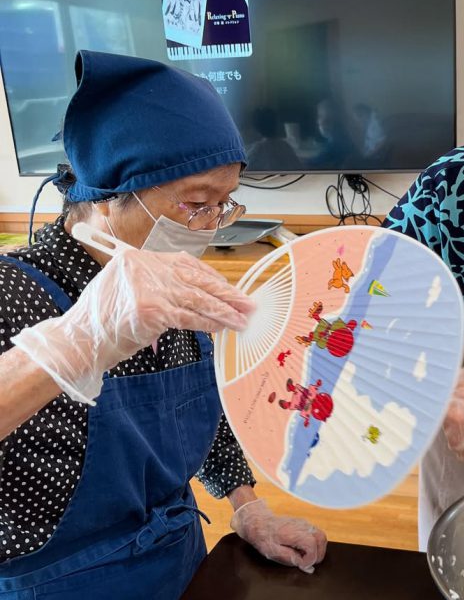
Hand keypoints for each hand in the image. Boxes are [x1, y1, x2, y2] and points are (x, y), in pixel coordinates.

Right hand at [12, 248, 253, 403]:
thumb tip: (199, 294)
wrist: (80, 341)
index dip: (212, 278)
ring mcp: (147, 286)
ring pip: (196, 298)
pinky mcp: (151, 309)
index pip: (186, 263)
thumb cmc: (104, 321)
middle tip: (247, 303)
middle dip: (225, 293)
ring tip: (241, 319)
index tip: (230, 290)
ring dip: (223, 311)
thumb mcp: (127, 289)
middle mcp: (143, 266)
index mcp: (139, 258)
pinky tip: (221, 328)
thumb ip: (158, 284)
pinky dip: (207, 323)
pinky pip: (188, 317)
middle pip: (195, 279)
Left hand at [231, 496, 326, 573]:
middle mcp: (302, 526)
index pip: (312, 544)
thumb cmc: (264, 538)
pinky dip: (315, 544)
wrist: (260, 522)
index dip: (310, 558)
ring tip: (306, 557)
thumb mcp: (273, 552)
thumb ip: (291, 558)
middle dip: (318, 554)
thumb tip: (305, 565)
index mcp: (293, 533)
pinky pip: (316, 534)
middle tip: (307, 563)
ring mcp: (305, 524)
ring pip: (321, 536)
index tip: (303, 565)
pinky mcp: (305, 525)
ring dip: (318, 549)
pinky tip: (304, 550)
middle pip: (321, 538)